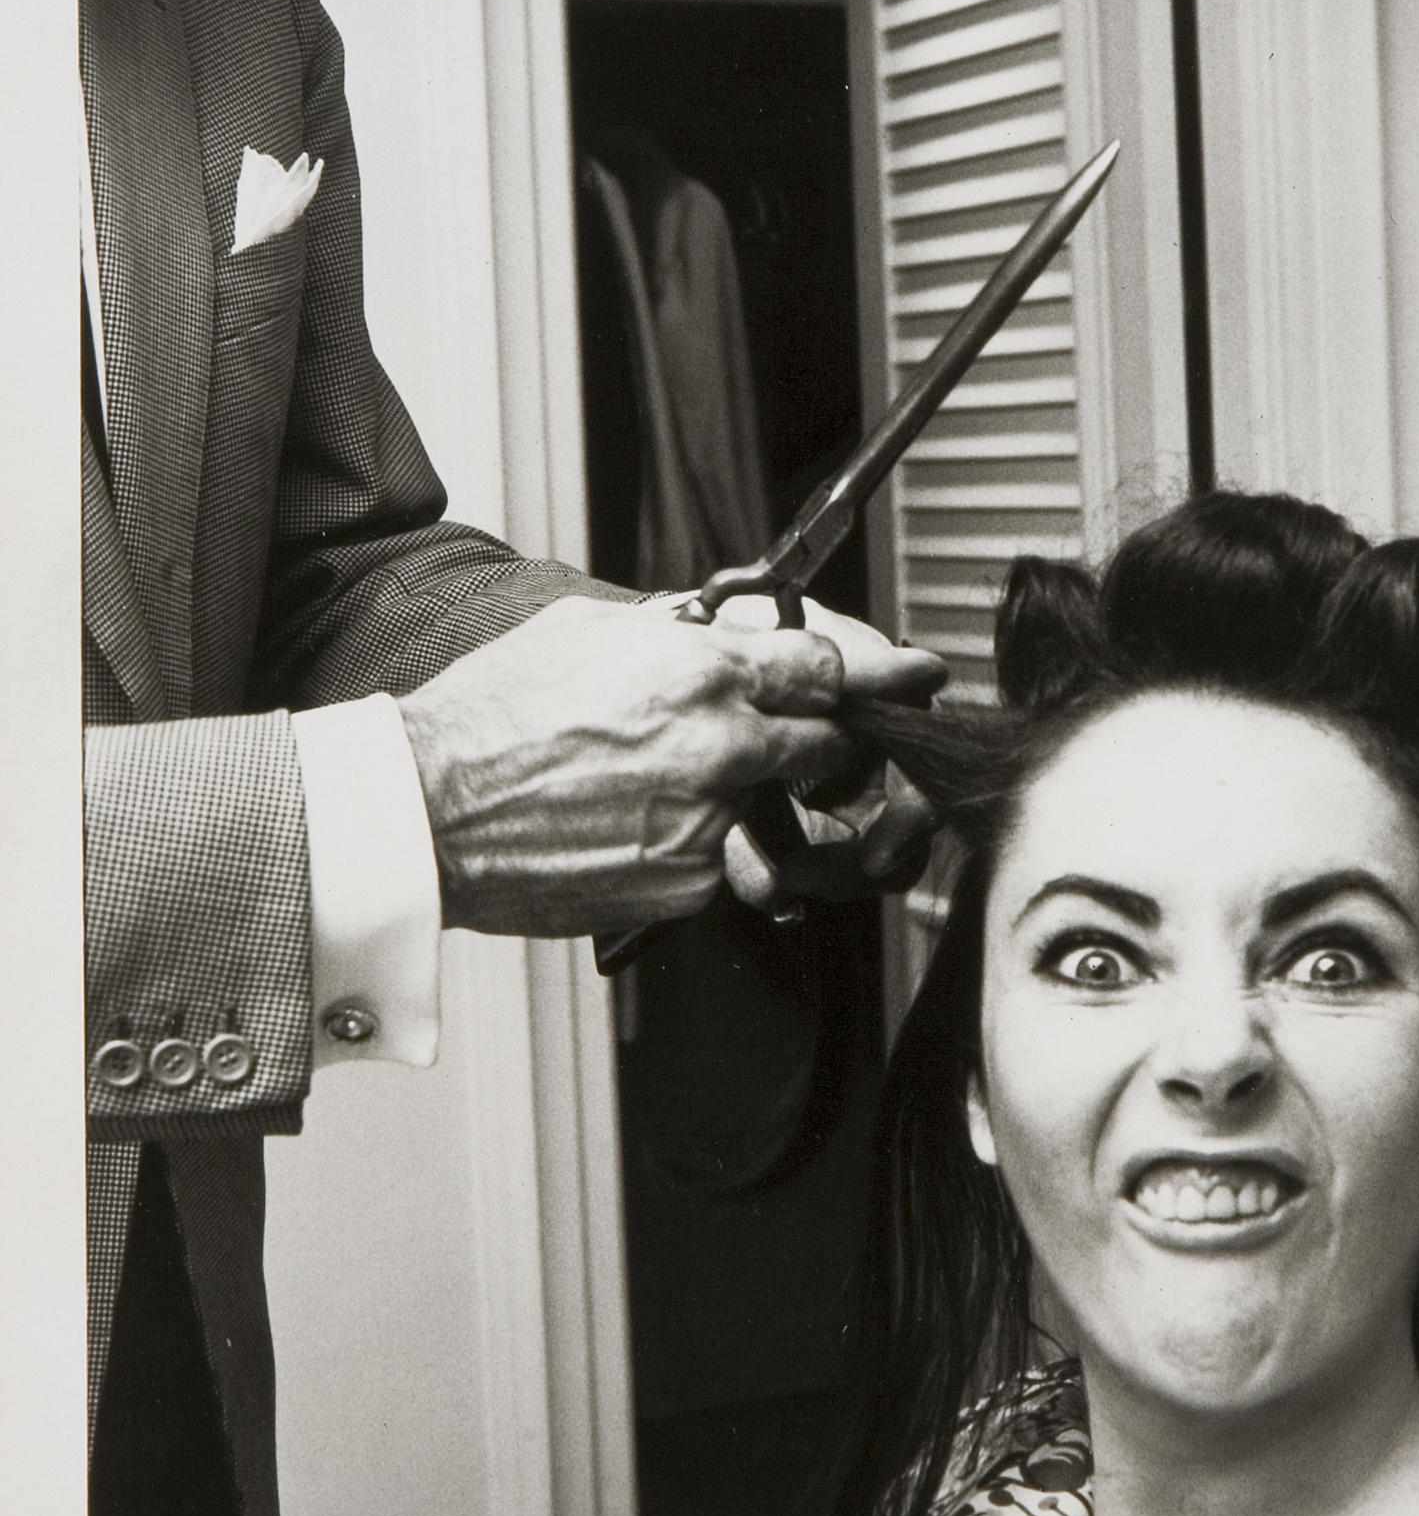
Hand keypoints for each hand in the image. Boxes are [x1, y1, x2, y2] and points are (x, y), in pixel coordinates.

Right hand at [397, 595, 944, 936]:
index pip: (828, 669)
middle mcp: (724, 746)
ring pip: (777, 811)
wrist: (429, 812)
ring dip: (751, 802)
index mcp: (704, 673)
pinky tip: (635, 830)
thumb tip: (716, 630)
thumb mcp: (588, 634)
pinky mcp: (688, 885)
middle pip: (828, 744)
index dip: (860, 676)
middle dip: (822, 742)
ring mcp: (711, 822)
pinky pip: (725, 863)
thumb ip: (673, 634)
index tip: (891, 680)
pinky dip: (699, 850)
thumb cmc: (492, 715)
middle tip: (804, 742)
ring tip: (676, 792)